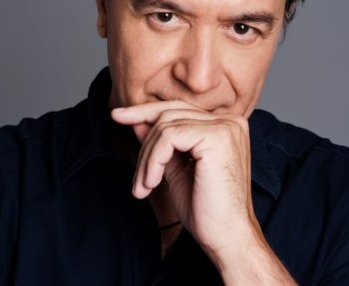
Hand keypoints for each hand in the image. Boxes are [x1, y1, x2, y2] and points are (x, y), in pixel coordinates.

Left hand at [111, 100, 254, 258]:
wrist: (226, 238)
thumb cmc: (206, 209)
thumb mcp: (176, 169)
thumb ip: (161, 144)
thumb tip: (138, 121)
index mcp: (224, 126)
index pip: (178, 110)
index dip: (145, 112)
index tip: (118, 116)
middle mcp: (229, 121)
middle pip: (169, 113)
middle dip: (143, 143)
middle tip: (134, 176)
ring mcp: (225, 127)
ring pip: (165, 126)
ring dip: (147, 159)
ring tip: (144, 186)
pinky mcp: (217, 137)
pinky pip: (170, 136)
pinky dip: (153, 160)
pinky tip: (152, 183)